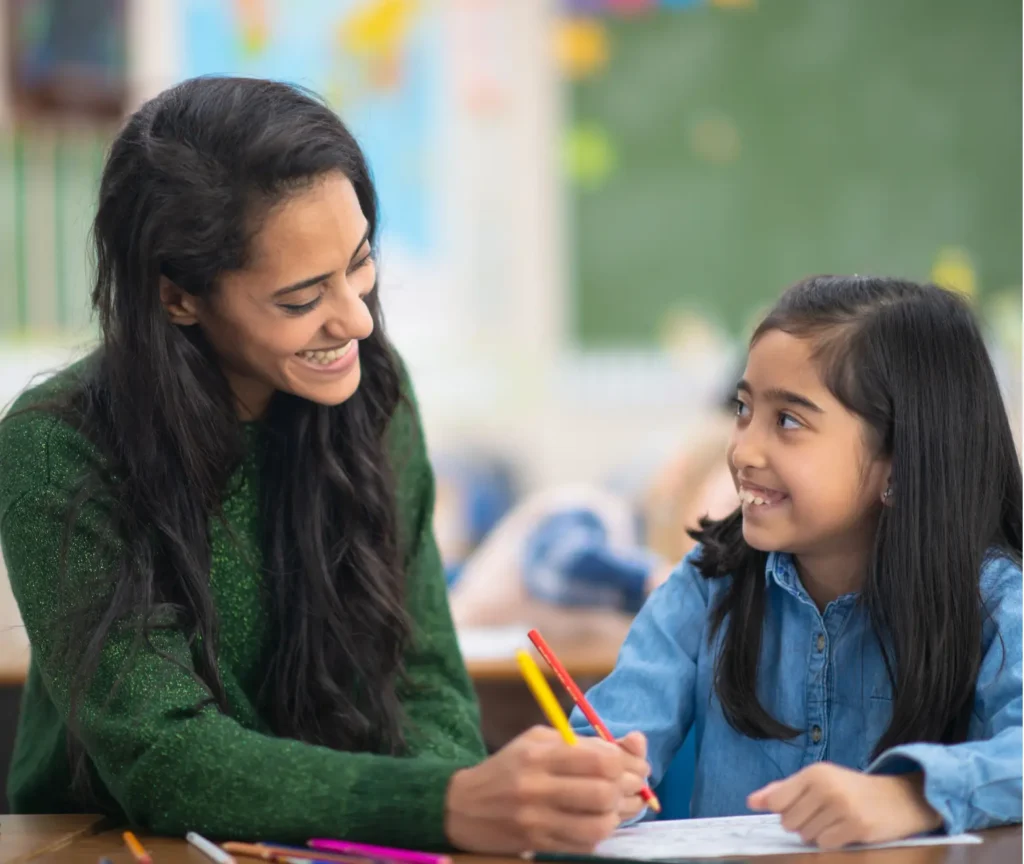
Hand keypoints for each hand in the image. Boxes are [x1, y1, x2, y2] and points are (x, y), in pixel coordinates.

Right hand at [444, 725, 650, 853]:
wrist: (463, 806)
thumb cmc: (510, 767)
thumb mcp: (542, 740)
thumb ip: (588, 741)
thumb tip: (638, 742)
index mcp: (540, 753)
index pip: (600, 760)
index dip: (626, 763)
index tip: (633, 765)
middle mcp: (537, 786)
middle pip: (603, 793)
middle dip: (627, 790)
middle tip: (633, 786)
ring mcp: (537, 819)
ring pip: (598, 825)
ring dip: (617, 816)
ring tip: (617, 805)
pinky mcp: (538, 843)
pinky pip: (584, 844)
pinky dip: (600, 833)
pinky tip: (598, 821)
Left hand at [747, 763, 942, 848]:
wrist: (899, 798)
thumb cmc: (852, 790)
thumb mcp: (818, 780)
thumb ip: (783, 790)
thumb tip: (751, 801)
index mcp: (814, 773)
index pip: (777, 802)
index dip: (784, 811)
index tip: (799, 808)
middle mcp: (826, 787)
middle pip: (789, 823)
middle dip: (803, 824)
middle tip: (824, 814)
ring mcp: (842, 807)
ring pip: (807, 836)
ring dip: (819, 834)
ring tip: (837, 821)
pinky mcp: (856, 826)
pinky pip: (826, 844)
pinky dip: (833, 842)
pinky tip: (846, 831)